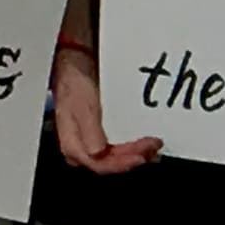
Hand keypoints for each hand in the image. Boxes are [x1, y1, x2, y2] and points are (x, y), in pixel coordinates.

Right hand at [52, 49, 162, 173]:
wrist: (74, 60)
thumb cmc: (74, 79)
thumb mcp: (81, 103)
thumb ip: (89, 129)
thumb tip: (97, 153)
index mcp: (72, 143)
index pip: (99, 164)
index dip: (122, 163)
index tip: (141, 154)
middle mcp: (80, 146)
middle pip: (109, 163)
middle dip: (132, 157)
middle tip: (153, 146)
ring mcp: (89, 139)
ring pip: (114, 156)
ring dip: (134, 152)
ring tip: (153, 145)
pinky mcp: (98, 131)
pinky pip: (116, 146)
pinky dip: (131, 144)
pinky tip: (143, 140)